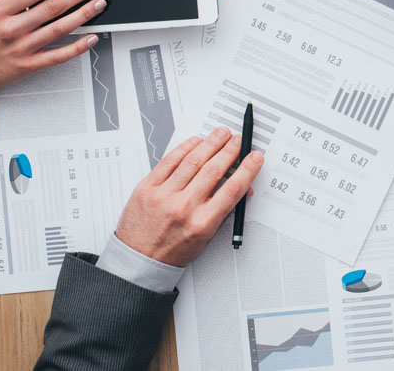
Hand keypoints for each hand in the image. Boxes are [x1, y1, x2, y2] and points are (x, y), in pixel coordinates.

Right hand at [0, 0, 105, 125]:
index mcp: (0, 11)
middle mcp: (12, 29)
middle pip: (52, 8)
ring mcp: (23, 49)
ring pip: (58, 29)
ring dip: (82, 15)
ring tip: (99, 4)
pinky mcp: (31, 65)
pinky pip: (58, 56)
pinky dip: (77, 47)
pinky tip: (92, 37)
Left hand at [115, 128, 263, 266]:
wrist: (138, 260)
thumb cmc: (172, 251)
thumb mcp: (205, 238)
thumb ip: (224, 211)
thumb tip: (242, 188)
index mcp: (201, 224)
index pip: (232, 190)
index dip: (247, 170)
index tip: (255, 157)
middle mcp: (183, 208)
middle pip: (214, 170)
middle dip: (230, 151)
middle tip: (238, 140)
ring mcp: (164, 195)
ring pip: (193, 161)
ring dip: (211, 143)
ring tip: (221, 134)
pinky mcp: (147, 187)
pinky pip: (169, 161)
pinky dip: (185, 148)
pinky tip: (195, 141)